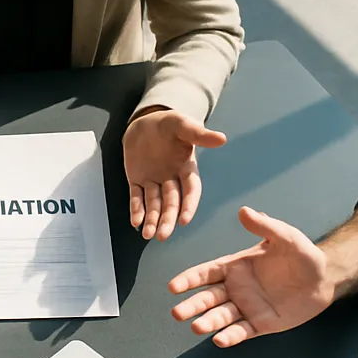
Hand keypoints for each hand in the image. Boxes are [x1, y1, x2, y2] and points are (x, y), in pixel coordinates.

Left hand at [123, 107, 225, 240]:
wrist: (146, 121)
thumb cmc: (169, 124)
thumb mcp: (183, 125)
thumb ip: (200, 134)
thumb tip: (222, 139)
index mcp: (187, 168)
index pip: (190, 190)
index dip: (188, 205)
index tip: (184, 221)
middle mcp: (172, 179)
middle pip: (171, 203)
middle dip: (168, 219)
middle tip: (163, 236)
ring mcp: (154, 181)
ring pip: (155, 204)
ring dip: (152, 219)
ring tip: (148, 234)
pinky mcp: (138, 180)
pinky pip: (137, 197)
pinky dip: (136, 210)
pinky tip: (135, 222)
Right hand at [167, 206, 331, 345]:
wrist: (324, 278)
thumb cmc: (301, 254)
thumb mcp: (284, 236)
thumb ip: (263, 226)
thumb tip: (243, 211)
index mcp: (235, 266)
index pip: (206, 273)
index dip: (189, 279)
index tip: (173, 287)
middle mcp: (236, 288)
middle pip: (208, 298)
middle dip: (192, 305)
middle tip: (177, 313)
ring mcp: (247, 307)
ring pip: (222, 316)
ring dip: (208, 322)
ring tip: (197, 327)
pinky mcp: (261, 324)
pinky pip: (242, 331)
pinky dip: (231, 336)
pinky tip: (220, 340)